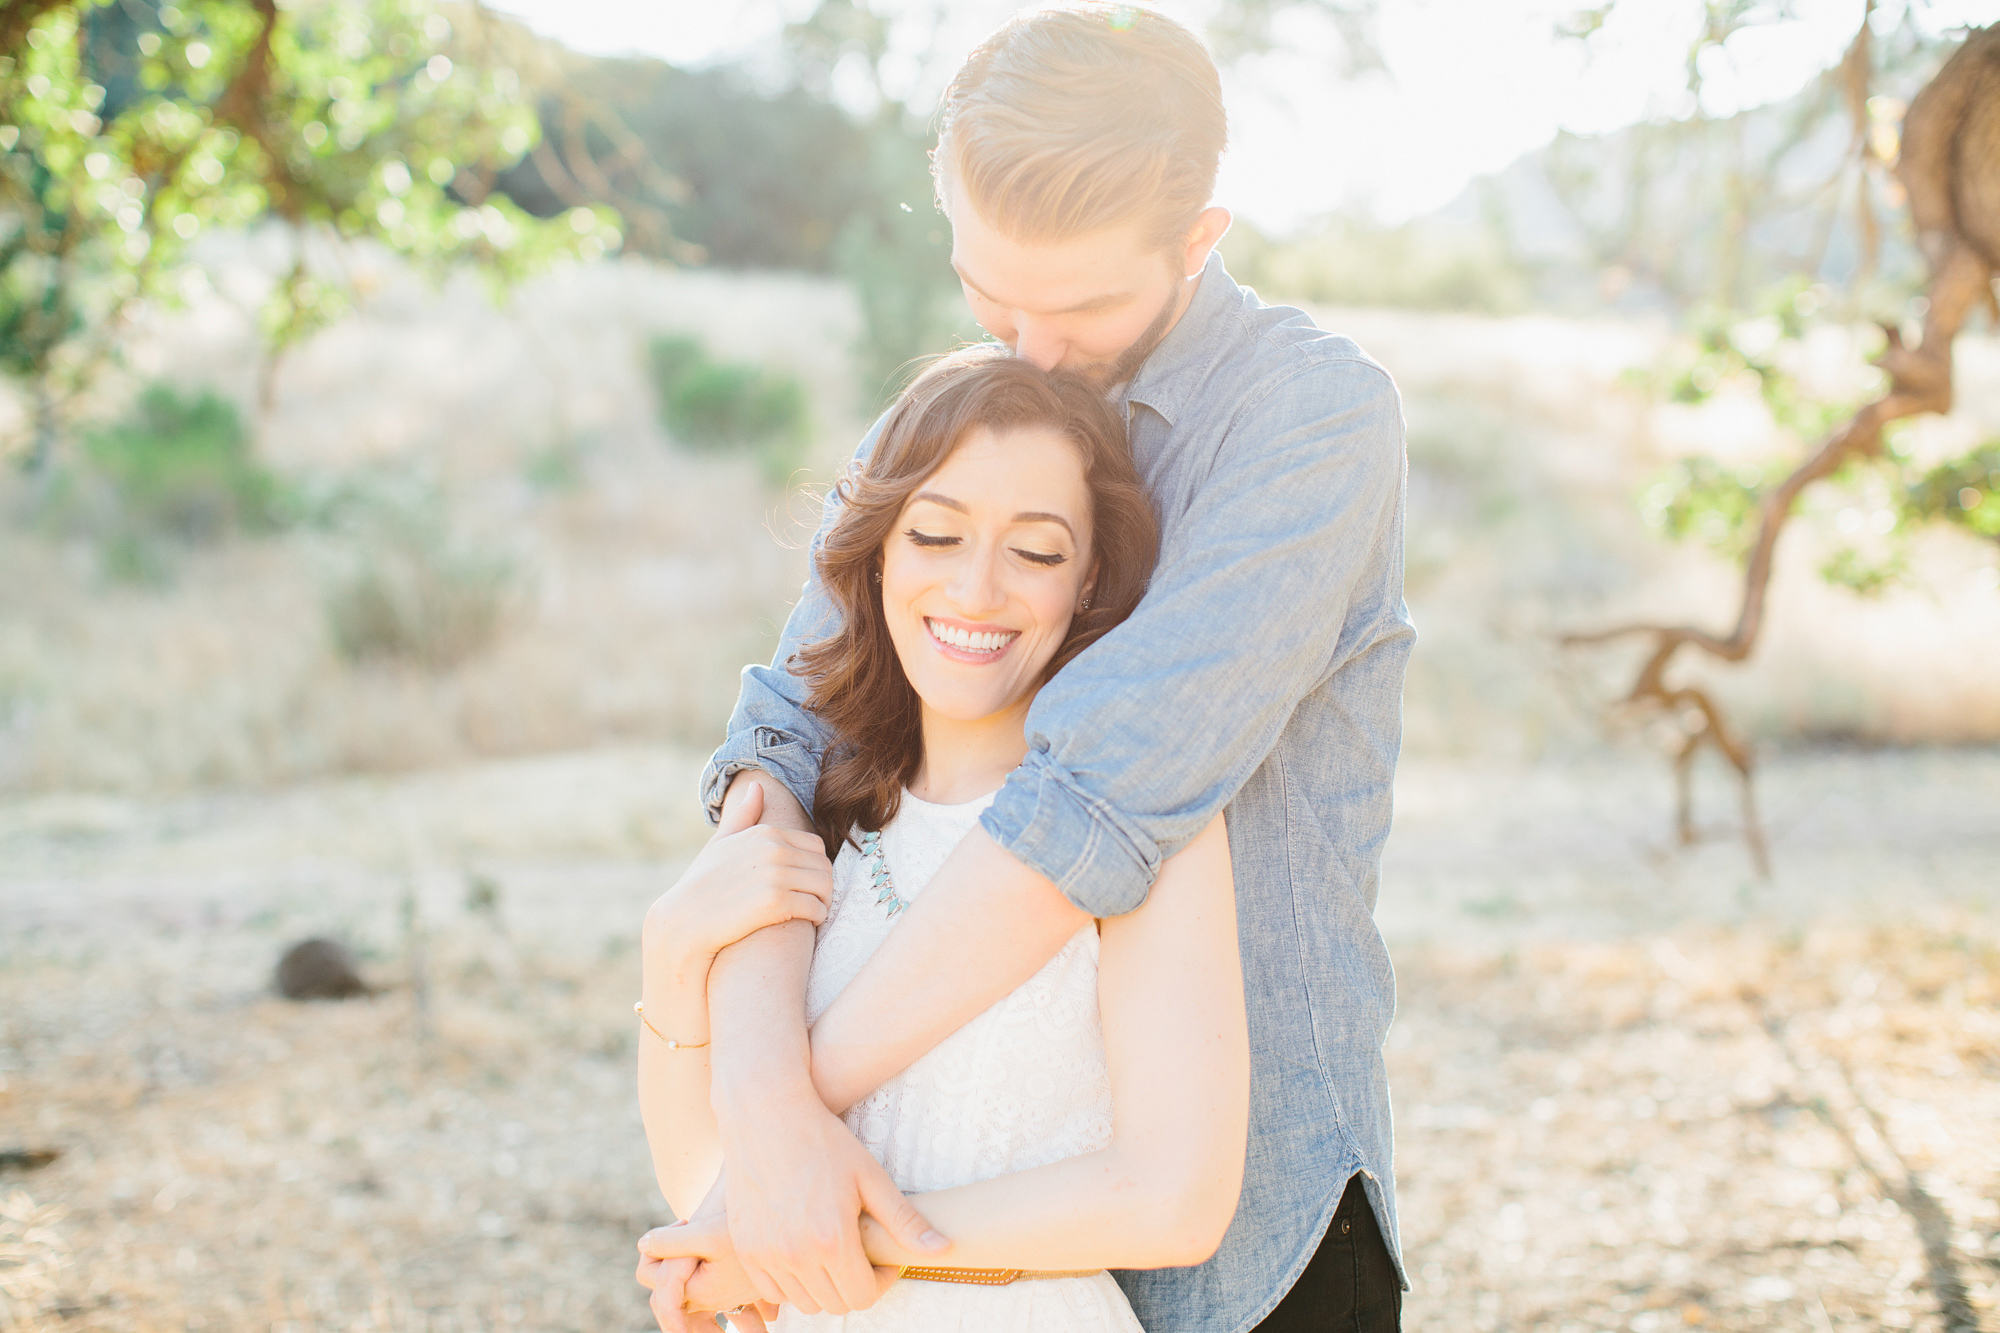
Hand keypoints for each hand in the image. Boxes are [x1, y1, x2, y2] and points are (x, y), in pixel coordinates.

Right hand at [645, 781, 833, 970]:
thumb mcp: (721, 842)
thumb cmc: (703, 882)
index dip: (817, 866)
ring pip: (825, 885)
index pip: (816, 845)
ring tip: (816, 910)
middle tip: (817, 900)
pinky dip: (818, 915)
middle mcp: (773, 849)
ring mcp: (774, 875)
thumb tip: (757, 786)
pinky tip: (810, 921)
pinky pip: (815, 907)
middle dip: (824, 884)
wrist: (685, 919)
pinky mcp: (775, 902)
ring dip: (825, 900)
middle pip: (824, 865)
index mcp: (766, 833)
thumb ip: (744, 814)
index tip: (808, 881)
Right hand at [717, 1092, 946, 1313]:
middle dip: (855, 1284)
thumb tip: (943, 1250)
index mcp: (831, 1240)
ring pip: (804, 1303)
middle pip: (836, 1305)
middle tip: (860, 1252)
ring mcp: (765, 1255)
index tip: (883, 1257)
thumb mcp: (870, 1176)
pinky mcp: (745, 1249)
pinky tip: (804, 1251)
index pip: (863, 1297)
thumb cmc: (823, 1141)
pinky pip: (773, 1291)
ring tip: (832, 1249)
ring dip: (823, 1286)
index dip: (881, 1281)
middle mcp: (796, 1255)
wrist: (766, 1115)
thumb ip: (904, 1221)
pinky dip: (791, 1282)